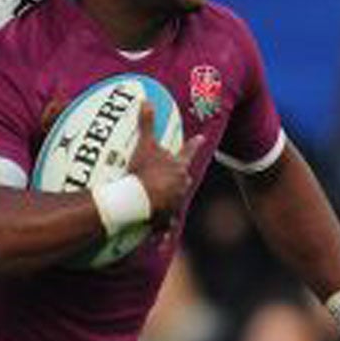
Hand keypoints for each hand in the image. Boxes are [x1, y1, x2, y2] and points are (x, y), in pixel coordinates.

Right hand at [127, 100, 194, 229]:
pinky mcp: (164, 220)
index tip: (201, 137)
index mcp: (178, 167)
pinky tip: (160, 240)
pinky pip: (164, 226)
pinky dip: (163, 232)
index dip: (194, 143)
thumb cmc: (143, 172)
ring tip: (160, 203)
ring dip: (170, 202)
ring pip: (175, 201)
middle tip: (170, 177)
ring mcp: (174, 203)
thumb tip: (147, 100)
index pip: (188, 151)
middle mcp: (181, 185)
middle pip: (183, 179)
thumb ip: (147, 123)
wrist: (138, 199)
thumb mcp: (144, 146)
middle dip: (178, 178)